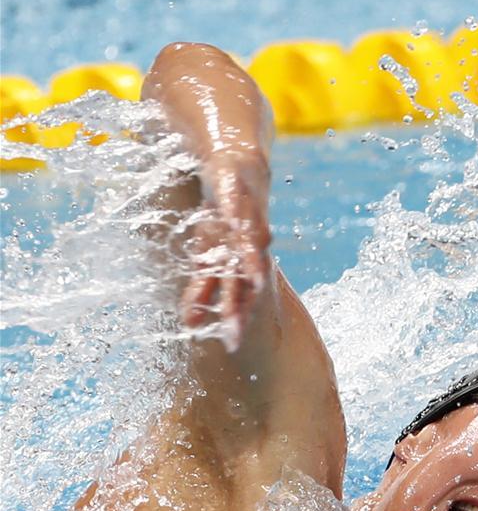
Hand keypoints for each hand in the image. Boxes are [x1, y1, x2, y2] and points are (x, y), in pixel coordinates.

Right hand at [181, 151, 271, 351]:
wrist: (240, 167)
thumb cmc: (225, 219)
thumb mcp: (209, 257)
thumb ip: (202, 289)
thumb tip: (189, 324)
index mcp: (236, 261)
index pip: (236, 294)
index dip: (234, 317)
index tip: (231, 344)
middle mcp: (243, 244)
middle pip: (242, 277)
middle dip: (239, 302)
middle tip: (238, 330)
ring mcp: (243, 217)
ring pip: (247, 242)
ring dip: (250, 261)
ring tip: (255, 282)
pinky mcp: (234, 187)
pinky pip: (234, 200)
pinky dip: (234, 211)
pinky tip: (233, 220)